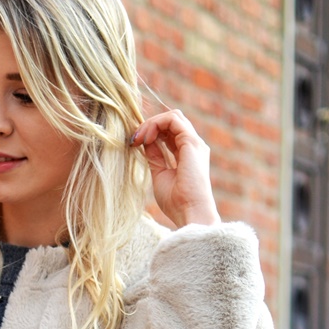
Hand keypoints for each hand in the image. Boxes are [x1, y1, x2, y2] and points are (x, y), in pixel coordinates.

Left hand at [131, 110, 220, 227]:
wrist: (189, 212)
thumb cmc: (176, 202)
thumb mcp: (159, 174)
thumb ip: (154, 157)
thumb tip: (145, 142)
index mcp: (187, 154)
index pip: (169, 132)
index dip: (150, 133)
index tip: (134, 144)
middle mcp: (193, 146)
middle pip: (171, 122)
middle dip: (149, 126)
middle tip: (134, 139)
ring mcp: (194, 143)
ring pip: (173, 117)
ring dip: (151, 123)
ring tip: (138, 138)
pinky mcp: (191, 142)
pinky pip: (173, 120)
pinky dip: (156, 124)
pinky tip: (146, 138)